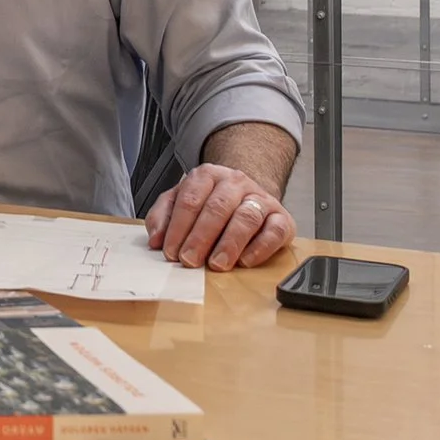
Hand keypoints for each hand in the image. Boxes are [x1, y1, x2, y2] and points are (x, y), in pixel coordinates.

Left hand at [146, 165, 295, 270]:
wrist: (249, 196)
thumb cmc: (211, 203)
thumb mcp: (181, 201)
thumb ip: (164, 216)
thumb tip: (156, 239)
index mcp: (207, 175)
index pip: (190, 199)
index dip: (178, 227)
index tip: (170, 251)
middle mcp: (236, 183)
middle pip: (217, 208)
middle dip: (200, 237)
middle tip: (189, 260)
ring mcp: (261, 198)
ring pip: (246, 217)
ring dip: (229, 243)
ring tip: (216, 264)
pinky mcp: (283, 218)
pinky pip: (275, 231)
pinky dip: (260, 247)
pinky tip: (245, 261)